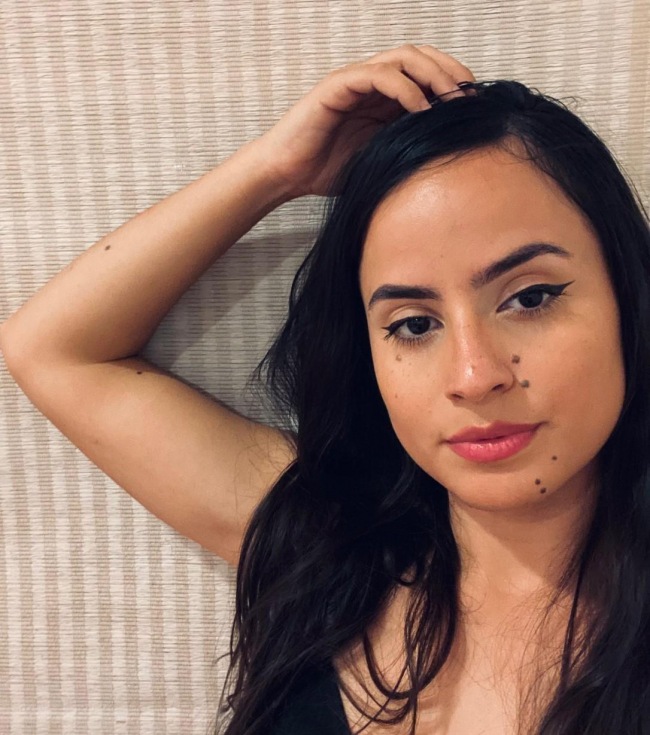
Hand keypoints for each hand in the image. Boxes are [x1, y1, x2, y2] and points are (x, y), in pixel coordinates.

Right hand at [254, 45, 475, 198]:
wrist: (286, 174)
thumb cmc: (327, 172)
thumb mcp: (380, 163)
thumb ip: (407, 153)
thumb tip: (446, 163)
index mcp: (383, 99)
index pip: (428, 75)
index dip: (455, 84)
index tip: (477, 108)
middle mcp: (372, 83)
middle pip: (422, 58)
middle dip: (452, 73)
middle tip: (472, 99)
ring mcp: (355, 81)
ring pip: (404, 58)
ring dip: (434, 75)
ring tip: (452, 101)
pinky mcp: (338, 86)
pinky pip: (378, 75)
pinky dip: (405, 89)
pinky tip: (421, 111)